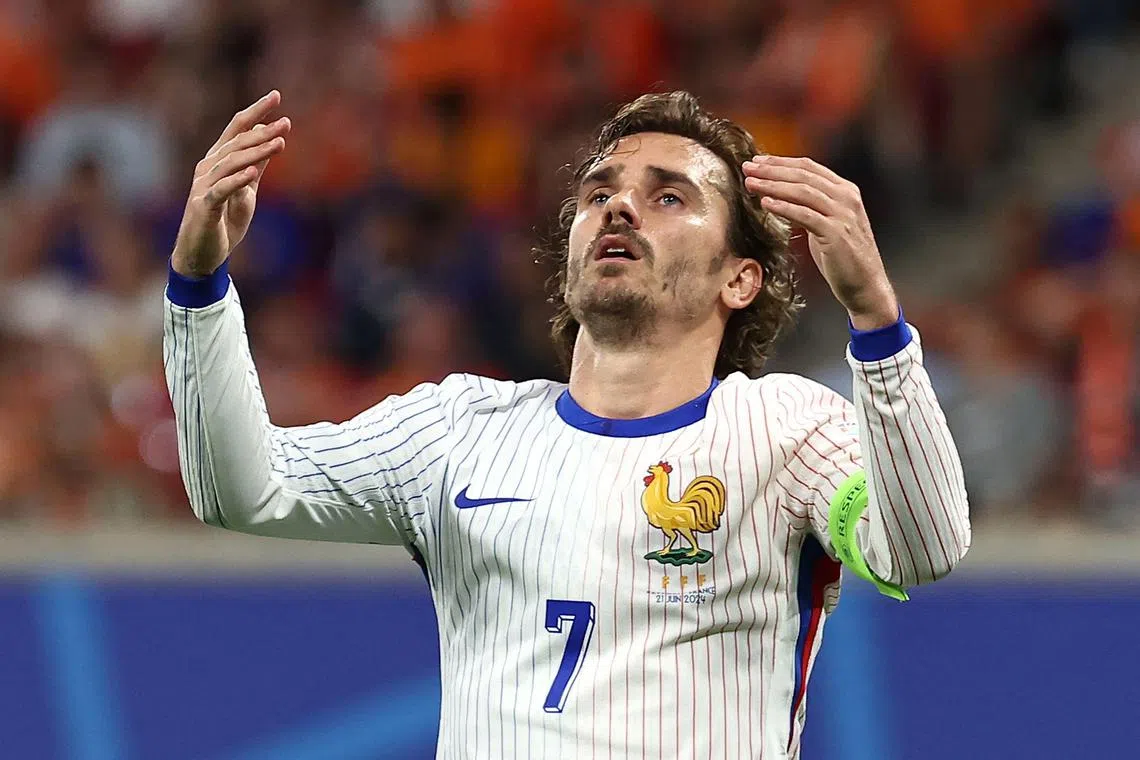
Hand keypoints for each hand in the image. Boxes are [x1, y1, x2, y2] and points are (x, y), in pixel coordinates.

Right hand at [171, 91, 290, 276]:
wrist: (203, 253)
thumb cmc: (223, 221)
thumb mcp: (246, 191)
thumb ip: (255, 166)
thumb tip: (269, 139)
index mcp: (218, 161)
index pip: (237, 129)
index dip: (256, 112)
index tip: (276, 95)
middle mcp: (208, 168)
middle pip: (236, 142)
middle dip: (262, 131)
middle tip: (285, 122)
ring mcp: (203, 186)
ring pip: (231, 162)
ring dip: (256, 152)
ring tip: (279, 143)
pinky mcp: (204, 206)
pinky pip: (222, 190)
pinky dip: (237, 180)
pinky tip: (253, 172)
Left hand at [742, 155, 897, 328]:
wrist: (865, 285)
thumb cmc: (841, 257)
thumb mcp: (825, 224)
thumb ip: (809, 207)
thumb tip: (779, 197)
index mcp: (845, 191)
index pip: (809, 167)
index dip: (780, 162)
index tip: (756, 161)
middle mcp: (846, 197)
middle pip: (803, 175)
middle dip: (772, 170)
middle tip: (746, 168)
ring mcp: (843, 215)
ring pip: (803, 191)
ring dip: (773, 185)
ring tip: (750, 183)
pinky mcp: (836, 234)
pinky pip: (805, 215)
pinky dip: (784, 207)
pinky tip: (765, 203)